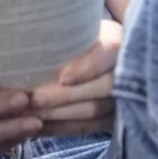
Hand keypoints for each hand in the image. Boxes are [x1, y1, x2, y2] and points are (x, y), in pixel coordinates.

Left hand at [28, 20, 121, 137]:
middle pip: (101, 88)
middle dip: (65, 96)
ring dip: (59, 115)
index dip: (87, 66)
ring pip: (94, 112)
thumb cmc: (77, 38)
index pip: (110, 52)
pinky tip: (38, 128)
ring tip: (29, 115)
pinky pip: (88, 128)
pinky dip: (61, 128)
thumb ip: (64, 34)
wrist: (99, 58)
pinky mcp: (113, 120)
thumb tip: (29, 38)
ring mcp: (125, 99)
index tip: (61, 77)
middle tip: (34, 99)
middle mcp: (128, 70)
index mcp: (119, 41)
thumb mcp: (76, 30)